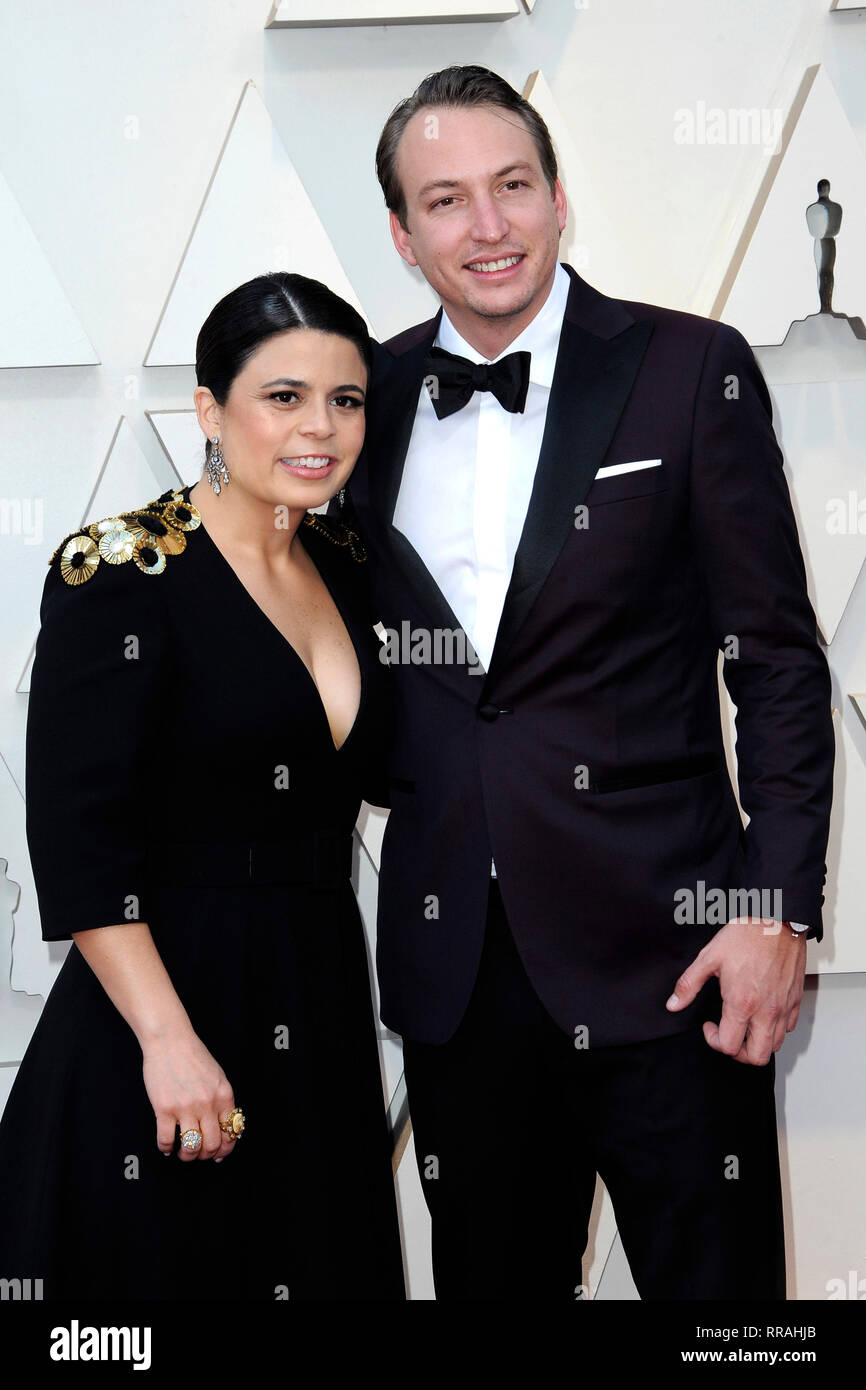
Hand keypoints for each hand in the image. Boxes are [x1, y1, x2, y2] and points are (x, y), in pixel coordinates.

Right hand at [142, 1026, 238, 1161]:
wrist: (170, 1040)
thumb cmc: (192, 1055)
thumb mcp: (217, 1076)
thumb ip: (221, 1100)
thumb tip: (223, 1125)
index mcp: (224, 1095)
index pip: (231, 1132)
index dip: (226, 1149)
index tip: (219, 1155)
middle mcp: (207, 1104)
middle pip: (212, 1145)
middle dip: (206, 1155)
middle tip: (199, 1154)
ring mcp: (185, 1107)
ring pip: (191, 1147)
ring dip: (187, 1156)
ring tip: (182, 1152)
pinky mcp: (164, 1108)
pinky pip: (166, 1140)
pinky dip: (166, 1148)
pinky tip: (166, 1147)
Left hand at [666, 918, 807, 1064]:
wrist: (778, 919)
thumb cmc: (747, 935)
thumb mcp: (709, 957)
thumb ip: (689, 984)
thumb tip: (673, 1004)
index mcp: (742, 1004)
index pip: (729, 1046)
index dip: (713, 1041)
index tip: (709, 1026)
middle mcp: (766, 1011)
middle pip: (757, 1057)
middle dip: (738, 1054)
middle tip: (728, 1037)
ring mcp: (784, 1008)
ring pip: (775, 1046)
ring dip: (757, 1043)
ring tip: (744, 1027)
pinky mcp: (795, 1000)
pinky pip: (788, 1028)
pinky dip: (775, 1029)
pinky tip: (761, 1014)